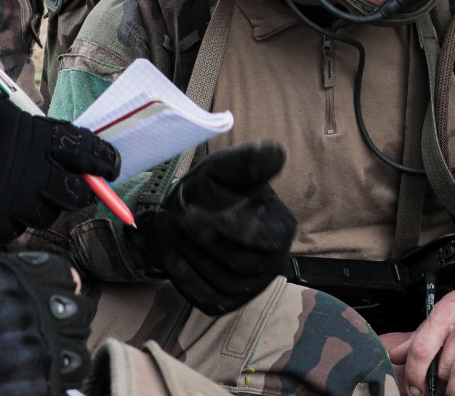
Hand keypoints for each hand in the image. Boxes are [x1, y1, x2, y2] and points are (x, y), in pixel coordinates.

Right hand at [0, 83, 119, 244]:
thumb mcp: (4, 111)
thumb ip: (36, 131)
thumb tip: (62, 144)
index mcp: (39, 139)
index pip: (89, 153)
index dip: (106, 160)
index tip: (113, 165)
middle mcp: (32, 174)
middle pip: (76, 194)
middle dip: (81, 192)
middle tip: (75, 187)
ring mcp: (12, 203)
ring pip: (46, 216)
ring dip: (42, 206)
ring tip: (23, 191)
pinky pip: (15, 229)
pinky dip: (11, 220)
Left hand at [138, 141, 296, 314]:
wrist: (190, 210)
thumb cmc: (213, 187)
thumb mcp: (226, 168)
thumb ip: (249, 161)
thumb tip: (278, 153)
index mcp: (281, 229)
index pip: (263, 239)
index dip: (229, 227)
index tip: (194, 211)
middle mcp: (273, 263)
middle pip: (240, 263)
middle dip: (205, 240)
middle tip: (180, 217)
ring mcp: (251, 287)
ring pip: (222, 282)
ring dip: (192, 255)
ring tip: (176, 229)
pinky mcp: (227, 302)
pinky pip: (207, 298)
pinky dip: (185, 278)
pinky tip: (173, 253)